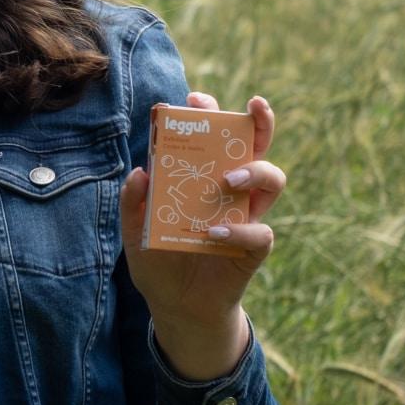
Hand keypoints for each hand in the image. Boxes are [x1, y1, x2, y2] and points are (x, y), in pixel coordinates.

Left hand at [120, 92, 283, 378]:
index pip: (213, 135)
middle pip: (255, 145)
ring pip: (272, 178)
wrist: (176, 306)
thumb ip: (133, 204)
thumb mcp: (135, 232)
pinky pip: (260, 231)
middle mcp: (230, 188)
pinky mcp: (253, 247)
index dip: (211, 110)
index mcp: (202, 175)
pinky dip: (240, 229)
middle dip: (258, 121)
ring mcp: (245, 214)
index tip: (195, 98)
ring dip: (254, 171)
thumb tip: (140, 172)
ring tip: (226, 179)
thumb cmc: (158, 260)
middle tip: (250, 106)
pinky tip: (214, 232)